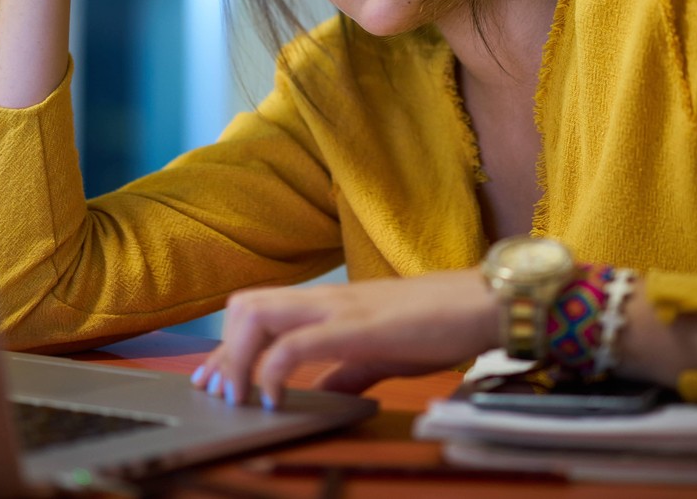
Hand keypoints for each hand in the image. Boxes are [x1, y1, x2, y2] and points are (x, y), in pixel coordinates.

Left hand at [191, 269, 498, 407]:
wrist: (485, 301)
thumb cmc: (440, 324)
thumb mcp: (382, 353)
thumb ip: (347, 372)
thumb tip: (319, 395)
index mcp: (330, 304)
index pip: (258, 311)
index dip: (225, 347)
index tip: (212, 380)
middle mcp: (326, 299)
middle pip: (245, 306)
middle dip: (222, 351)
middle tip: (220, 393)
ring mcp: (340, 308)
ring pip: (259, 315)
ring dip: (237, 359)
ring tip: (241, 396)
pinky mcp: (359, 326)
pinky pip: (298, 342)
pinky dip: (274, 369)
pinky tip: (275, 397)